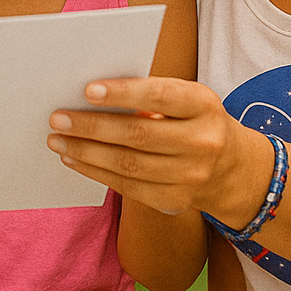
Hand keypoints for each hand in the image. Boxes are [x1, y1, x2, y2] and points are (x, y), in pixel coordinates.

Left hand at [46, 76, 266, 222]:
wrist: (232, 168)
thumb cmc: (195, 120)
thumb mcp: (188, 98)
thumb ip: (151, 94)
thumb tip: (91, 96)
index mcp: (204, 105)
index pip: (160, 96)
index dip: (123, 93)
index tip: (88, 90)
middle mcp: (202, 142)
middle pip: (139, 135)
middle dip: (92, 127)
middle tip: (57, 118)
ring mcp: (191, 176)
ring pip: (129, 164)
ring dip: (86, 152)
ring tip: (58, 140)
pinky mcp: (175, 200)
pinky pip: (128, 187)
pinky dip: (96, 172)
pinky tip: (75, 159)